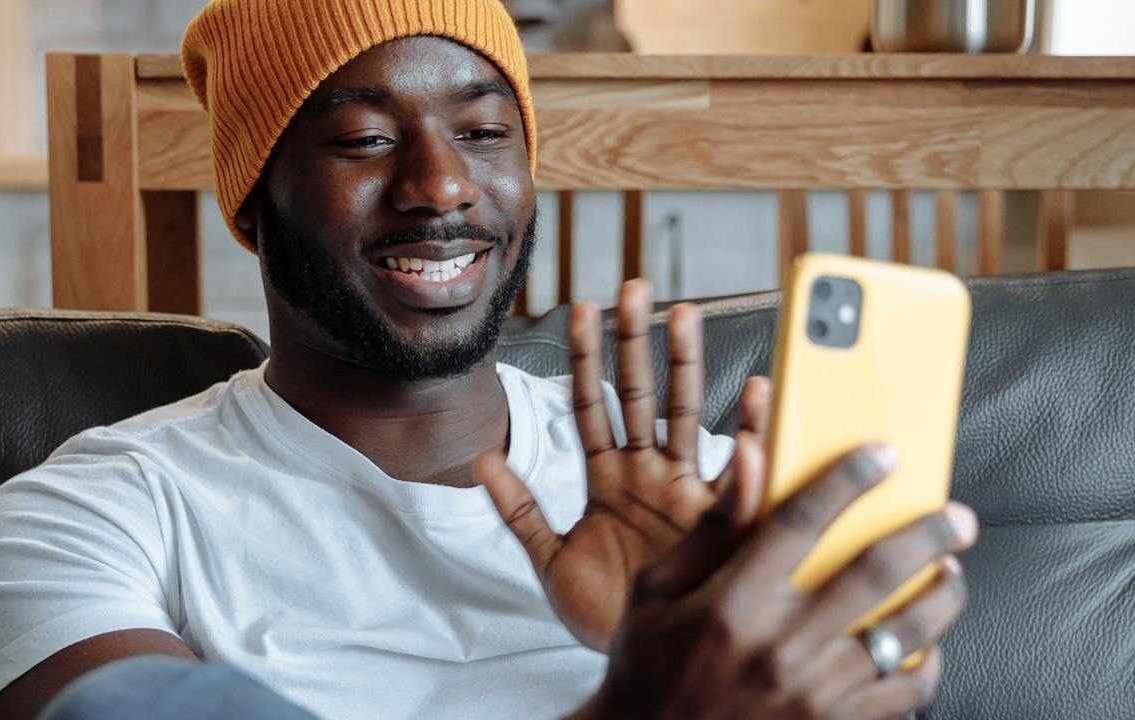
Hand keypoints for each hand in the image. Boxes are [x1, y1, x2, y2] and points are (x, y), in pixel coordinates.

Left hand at [476, 279, 768, 650]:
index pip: (591, 405)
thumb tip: (481, 460)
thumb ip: (520, 511)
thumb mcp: (551, 560)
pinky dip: (749, 433)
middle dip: (636, 341)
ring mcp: (684, 491)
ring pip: (683, 414)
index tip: (577, 308)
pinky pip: (737, 471)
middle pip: (639, 394)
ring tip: (685, 315)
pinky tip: (757, 390)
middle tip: (634, 289)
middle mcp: (648, 474)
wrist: (648, 666)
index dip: (583, 358)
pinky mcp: (719, 520)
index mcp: (608, 479)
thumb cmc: (604, 613)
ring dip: (685, 365)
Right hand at [578, 444, 978, 719]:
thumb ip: (712, 528)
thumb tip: (751, 458)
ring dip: (942, 597)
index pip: (800, 523)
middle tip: (957, 517)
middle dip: (927, 536)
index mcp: (730, 604)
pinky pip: (904, 698)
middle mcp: (777, 648)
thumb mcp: (657, 590)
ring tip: (953, 574)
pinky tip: (925, 645)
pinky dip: (927, 666)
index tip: (884, 454)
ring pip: (903, 635)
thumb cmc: (648, 664)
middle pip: (873, 573)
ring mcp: (811, 695)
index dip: (847, 481)